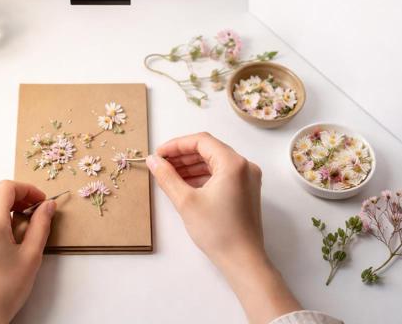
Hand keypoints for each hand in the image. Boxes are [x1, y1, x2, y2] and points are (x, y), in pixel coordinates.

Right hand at [147, 132, 300, 323]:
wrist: (243, 261)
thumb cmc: (217, 231)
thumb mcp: (185, 201)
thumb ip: (167, 176)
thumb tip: (153, 160)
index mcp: (233, 163)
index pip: (201, 141)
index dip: (176, 145)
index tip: (158, 155)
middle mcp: (245, 166)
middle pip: (209, 150)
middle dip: (183, 155)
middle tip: (161, 164)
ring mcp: (248, 178)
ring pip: (215, 162)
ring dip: (192, 166)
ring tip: (169, 175)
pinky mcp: (246, 190)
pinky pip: (222, 174)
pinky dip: (203, 176)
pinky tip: (186, 185)